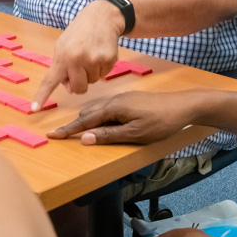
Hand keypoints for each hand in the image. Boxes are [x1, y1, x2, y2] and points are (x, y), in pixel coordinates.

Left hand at [31, 0, 123, 109]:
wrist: (102, 17)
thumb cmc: (79, 33)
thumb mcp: (63, 46)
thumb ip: (62, 67)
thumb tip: (70, 88)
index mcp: (63, 56)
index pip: (50, 80)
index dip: (42, 96)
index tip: (34, 109)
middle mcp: (78, 59)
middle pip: (78, 89)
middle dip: (79, 82)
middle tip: (81, 67)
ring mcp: (95, 60)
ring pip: (92, 82)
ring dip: (91, 73)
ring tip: (91, 54)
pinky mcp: (109, 59)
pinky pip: (104, 75)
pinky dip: (101, 68)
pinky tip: (100, 53)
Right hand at [46, 91, 197, 144]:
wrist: (184, 106)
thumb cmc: (161, 123)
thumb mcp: (135, 134)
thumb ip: (109, 135)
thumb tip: (84, 138)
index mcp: (114, 108)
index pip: (85, 120)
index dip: (68, 129)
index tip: (52, 134)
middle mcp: (115, 100)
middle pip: (88, 112)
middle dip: (74, 124)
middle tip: (62, 135)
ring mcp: (123, 98)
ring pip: (97, 108)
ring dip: (86, 119)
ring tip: (77, 130)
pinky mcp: (130, 100)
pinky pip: (106, 106)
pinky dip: (97, 115)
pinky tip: (100, 122)